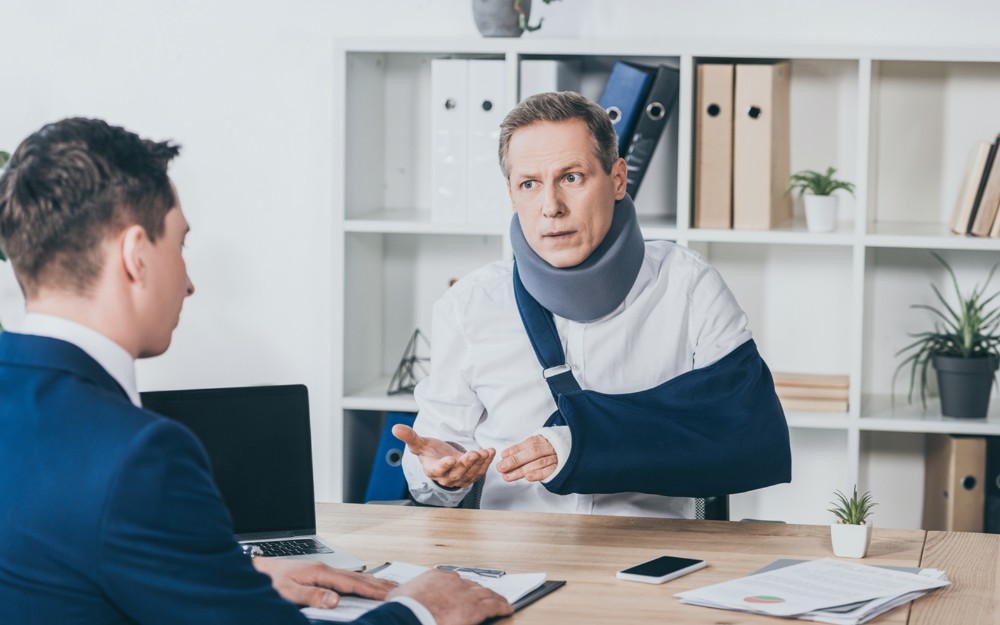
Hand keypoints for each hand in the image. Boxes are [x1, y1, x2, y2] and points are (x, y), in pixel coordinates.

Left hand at [251, 558, 395, 607]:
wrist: (257, 571)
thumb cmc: (270, 582)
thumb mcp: (288, 593)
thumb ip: (311, 597)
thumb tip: (334, 600)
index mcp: (320, 573)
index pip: (352, 584)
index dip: (371, 590)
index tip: (389, 595)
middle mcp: (324, 569)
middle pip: (358, 578)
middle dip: (379, 584)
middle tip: (399, 589)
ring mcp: (323, 569)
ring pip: (354, 576)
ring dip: (373, 582)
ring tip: (389, 586)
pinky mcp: (319, 573)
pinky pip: (346, 578)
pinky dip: (361, 581)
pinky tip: (364, 584)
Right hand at [389, 569, 511, 624]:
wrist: (411, 615)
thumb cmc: (404, 608)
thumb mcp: (402, 595)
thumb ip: (409, 593)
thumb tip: (402, 598)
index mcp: (437, 577)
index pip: (454, 580)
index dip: (461, 587)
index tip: (464, 591)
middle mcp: (454, 582)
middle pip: (472, 585)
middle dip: (479, 591)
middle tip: (486, 595)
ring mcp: (466, 594)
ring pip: (486, 594)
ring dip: (494, 597)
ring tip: (501, 600)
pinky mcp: (475, 609)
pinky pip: (494, 606)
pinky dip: (502, 607)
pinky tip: (508, 609)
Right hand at [392, 424, 495, 488]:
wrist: (442, 460)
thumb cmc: (430, 452)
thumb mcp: (419, 443)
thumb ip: (410, 436)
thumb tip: (395, 428)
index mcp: (432, 470)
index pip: (438, 469)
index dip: (444, 465)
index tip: (450, 459)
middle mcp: (446, 477)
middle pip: (458, 472)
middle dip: (467, 463)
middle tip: (474, 453)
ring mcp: (460, 478)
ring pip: (471, 473)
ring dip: (480, 463)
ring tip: (485, 452)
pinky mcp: (471, 476)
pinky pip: (480, 471)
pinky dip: (487, 463)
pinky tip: (491, 452)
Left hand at [498, 434, 557, 482]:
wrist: (572, 457)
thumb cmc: (549, 453)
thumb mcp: (536, 447)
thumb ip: (521, 451)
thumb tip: (504, 455)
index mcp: (544, 439)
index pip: (529, 443)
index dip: (515, 450)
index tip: (502, 456)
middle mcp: (550, 447)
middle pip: (532, 452)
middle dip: (515, 460)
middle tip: (501, 467)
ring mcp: (556, 458)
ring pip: (539, 463)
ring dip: (522, 470)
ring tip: (508, 476)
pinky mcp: (561, 469)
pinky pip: (549, 472)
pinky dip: (538, 474)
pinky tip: (527, 478)